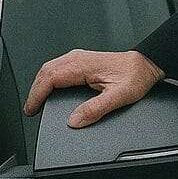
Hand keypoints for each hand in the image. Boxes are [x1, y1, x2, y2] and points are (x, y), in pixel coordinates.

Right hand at [22, 49, 165, 128]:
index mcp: (82, 65)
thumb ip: (96, 109)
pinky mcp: (82, 61)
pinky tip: (50, 90)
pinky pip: (58, 68)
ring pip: (50, 68)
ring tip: (36, 102)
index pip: (49, 78)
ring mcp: (79, 58)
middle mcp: (78, 59)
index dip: (36, 95)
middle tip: (31, 109)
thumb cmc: (136, 76)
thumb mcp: (119, 96)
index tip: (31, 109)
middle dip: (34, 91)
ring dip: (40, 84)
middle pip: (45, 71)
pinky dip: (49, 80)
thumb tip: (75, 120)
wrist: (146, 64)